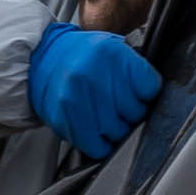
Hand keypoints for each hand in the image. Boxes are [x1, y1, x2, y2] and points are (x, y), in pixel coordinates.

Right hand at [25, 22, 159, 160]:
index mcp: (112, 53)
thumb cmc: (81, 56)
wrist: (41, 58)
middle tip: (117, 104)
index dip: (146, 94)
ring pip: (118, 132)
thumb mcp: (112, 49)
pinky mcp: (64, 117)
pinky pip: (97, 146)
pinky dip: (100, 145)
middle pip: (135, 112)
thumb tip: (154, 98)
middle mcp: (95, 73)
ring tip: (103, 115)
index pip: (150, 88)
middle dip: (130, 112)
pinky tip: (96, 131)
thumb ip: (134, 70)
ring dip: (115, 129)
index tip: (138, 93)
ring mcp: (78, 96)